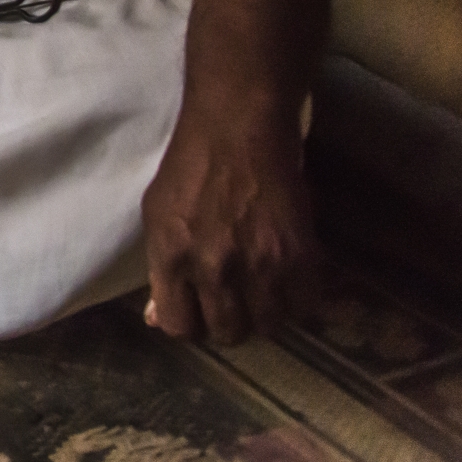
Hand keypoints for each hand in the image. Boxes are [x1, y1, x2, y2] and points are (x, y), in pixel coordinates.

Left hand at [141, 104, 319, 344]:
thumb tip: (158, 318)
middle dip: (230, 323)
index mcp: (171, 258)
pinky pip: (304, 305)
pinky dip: (298, 299)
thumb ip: (159, 269)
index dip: (190, 323)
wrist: (238, 128)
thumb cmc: (189, 167)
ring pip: (268, 325)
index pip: (180, 327)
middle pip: (228, 332)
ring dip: (266, 314)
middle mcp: (214, 268)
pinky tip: (289, 281)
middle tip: (235, 302)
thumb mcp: (157, 216)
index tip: (199, 311)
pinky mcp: (300, 254)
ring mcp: (260, 264)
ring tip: (263, 291)